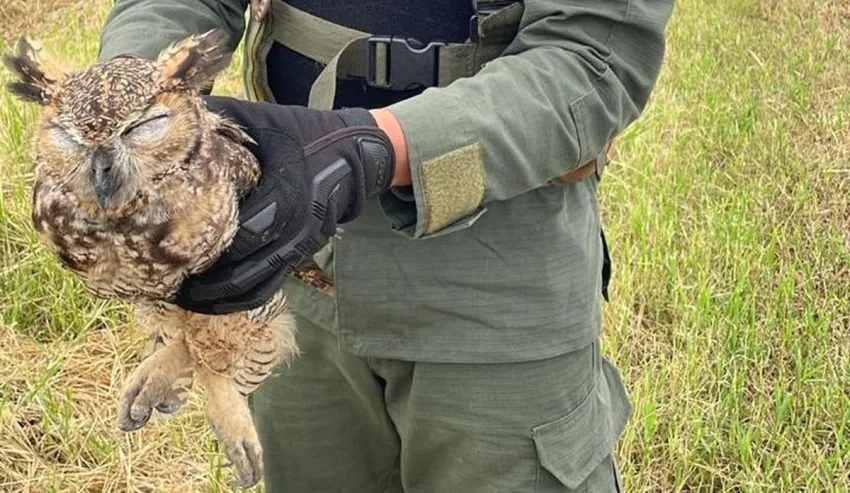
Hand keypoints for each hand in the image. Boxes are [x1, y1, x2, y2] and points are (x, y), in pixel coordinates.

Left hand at [173, 96, 395, 314]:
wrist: (351, 156)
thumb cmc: (301, 134)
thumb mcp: (260, 118)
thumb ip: (217, 118)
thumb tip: (163, 113)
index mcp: (285, 192)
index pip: (245, 231)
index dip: (206, 247)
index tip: (168, 251)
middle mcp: (295, 227)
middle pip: (246, 269)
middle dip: (206, 282)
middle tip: (165, 284)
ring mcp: (299, 247)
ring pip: (256, 285)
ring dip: (220, 298)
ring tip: (183, 299)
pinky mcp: (299, 256)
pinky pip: (269, 288)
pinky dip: (240, 300)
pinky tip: (212, 302)